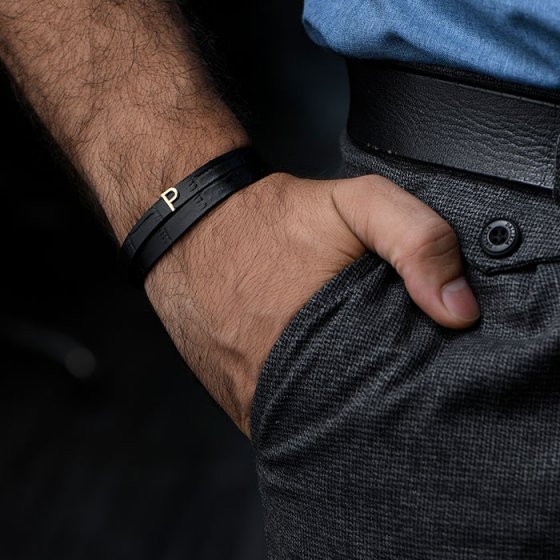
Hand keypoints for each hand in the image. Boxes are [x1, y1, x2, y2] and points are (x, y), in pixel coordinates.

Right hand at [145, 172, 479, 436]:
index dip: (412, 389)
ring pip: (314, 426)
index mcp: (324, 347)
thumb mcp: (358, 204)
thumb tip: (458, 311)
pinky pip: (281, 420)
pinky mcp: (233, 401)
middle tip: (379, 368)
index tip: (421, 375)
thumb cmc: (272, 219)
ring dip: (333, 407)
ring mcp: (252, 401)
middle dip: (372, 401)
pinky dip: (301, 404)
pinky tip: (308, 374)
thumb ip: (418, 241)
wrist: (190, 226)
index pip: (390, 401)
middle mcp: (282, 387)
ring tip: (343, 371)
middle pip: (351, 420)